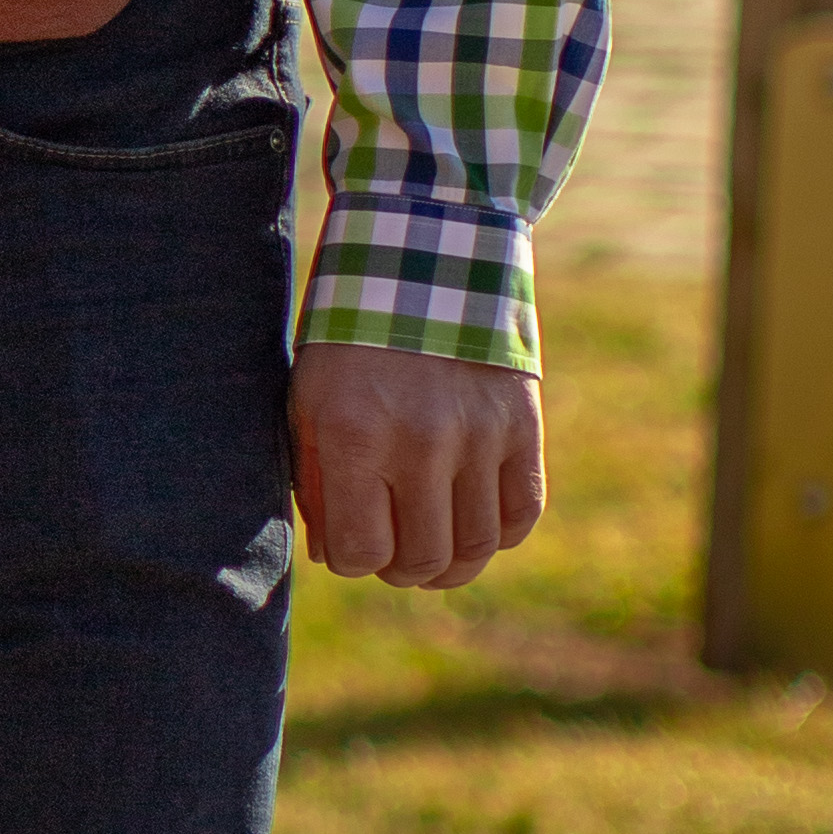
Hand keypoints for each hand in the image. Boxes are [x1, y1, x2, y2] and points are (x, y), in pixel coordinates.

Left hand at [292, 337, 543, 588]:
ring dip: (452, 566)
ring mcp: (479, 435)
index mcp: (356, 436)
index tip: (352, 545)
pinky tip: (473, 521)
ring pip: (477, 547)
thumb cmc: (349, 341)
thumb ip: (317, 480)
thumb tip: (335, 556)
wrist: (425, 262)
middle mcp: (421, 441)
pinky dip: (500, 534)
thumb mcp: (309, 401)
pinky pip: (523, 513)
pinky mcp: (522, 425)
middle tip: (394, 556)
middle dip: (401, 571)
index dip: (353, 562)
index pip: (362, 552)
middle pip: (423, 559)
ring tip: (434, 554)